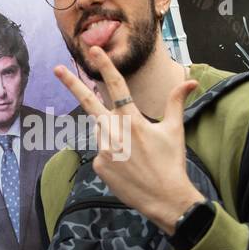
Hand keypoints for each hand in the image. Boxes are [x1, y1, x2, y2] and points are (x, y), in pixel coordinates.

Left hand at [53, 45, 202, 231]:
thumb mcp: (175, 130)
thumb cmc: (171, 162)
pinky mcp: (99, 166)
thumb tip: (191, 81)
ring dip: (112, 133)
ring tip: (134, 152)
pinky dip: (112, 154)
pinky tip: (128, 166)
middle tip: (57, 68)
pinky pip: (102, 152)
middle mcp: (114, 132)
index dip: (105, 66)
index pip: (116, 86)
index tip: (94, 51)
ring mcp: (103, 150)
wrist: (164, 198)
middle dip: (71, 83)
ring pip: (101, 131)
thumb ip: (176, 102)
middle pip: (89, 102)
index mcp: (133, 120)